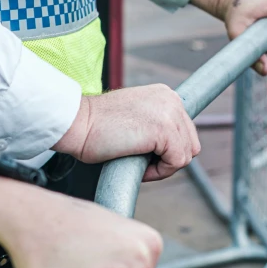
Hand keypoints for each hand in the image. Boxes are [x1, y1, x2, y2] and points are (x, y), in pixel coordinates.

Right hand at [54, 86, 200, 180]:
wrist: (76, 123)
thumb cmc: (96, 126)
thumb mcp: (134, 116)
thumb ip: (155, 124)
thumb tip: (170, 149)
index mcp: (166, 95)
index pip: (185, 131)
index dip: (167, 149)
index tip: (145, 153)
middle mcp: (172, 99)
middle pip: (190, 144)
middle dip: (168, 159)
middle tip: (141, 161)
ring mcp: (171, 113)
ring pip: (185, 155)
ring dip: (163, 167)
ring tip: (138, 163)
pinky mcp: (165, 130)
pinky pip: (176, 163)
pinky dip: (158, 172)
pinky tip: (138, 166)